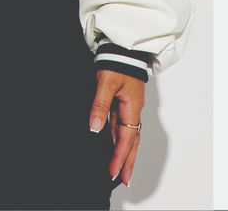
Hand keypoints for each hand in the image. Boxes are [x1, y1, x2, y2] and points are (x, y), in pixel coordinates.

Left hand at [88, 70, 143, 186]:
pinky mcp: (122, 101)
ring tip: (118, 168)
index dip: (120, 156)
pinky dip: (117, 137)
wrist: (121, 47)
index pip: (126, 138)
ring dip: (123, 151)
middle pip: (132, 141)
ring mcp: (128, 106)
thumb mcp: (106, 83)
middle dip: (128, 161)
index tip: (115, 172)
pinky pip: (120, 123)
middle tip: (124, 180)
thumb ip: (100, 105)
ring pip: (126, 134)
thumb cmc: (116, 62)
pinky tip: (110, 143)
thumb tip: (95, 127)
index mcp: (132, 107)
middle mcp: (132, 109)